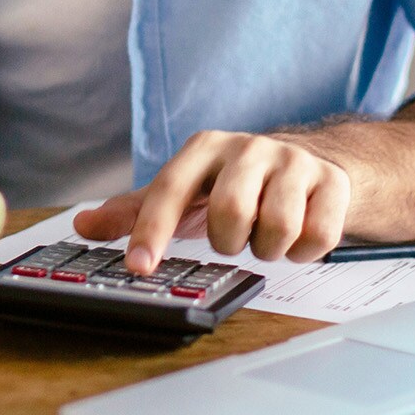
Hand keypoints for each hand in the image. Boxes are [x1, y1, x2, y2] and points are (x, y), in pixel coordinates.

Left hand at [72, 130, 352, 274]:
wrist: (315, 164)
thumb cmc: (237, 183)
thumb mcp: (185, 192)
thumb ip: (134, 211)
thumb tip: (82, 225)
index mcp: (205, 148)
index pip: (170, 189)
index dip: (151, 231)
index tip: (138, 267)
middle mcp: (249, 148)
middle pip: (231, 212)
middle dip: (229, 241)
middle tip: (234, 238)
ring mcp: (295, 161)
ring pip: (278, 228)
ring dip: (268, 249)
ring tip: (265, 236)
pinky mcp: (333, 182)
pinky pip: (317, 237)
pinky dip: (304, 252)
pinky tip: (298, 237)